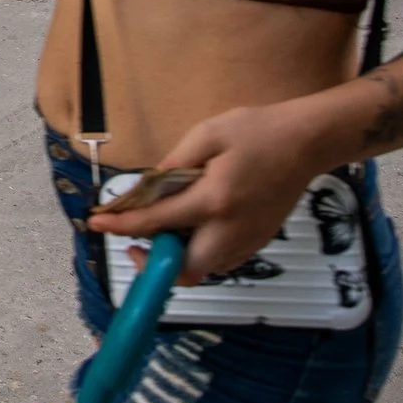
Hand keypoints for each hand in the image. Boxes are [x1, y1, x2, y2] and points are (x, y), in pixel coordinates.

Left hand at [85, 104, 323, 282]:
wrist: (306, 142)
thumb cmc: (255, 131)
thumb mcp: (206, 135)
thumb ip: (173, 165)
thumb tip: (146, 188)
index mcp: (214, 200)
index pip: (157, 223)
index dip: (122, 225)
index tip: (96, 222)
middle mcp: (232, 231)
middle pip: (185, 271)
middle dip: (155, 263)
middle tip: (137, 240)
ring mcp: (249, 241)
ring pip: (204, 270)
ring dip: (177, 258)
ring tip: (162, 229)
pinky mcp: (259, 243)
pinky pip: (221, 261)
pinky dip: (198, 253)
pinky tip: (191, 228)